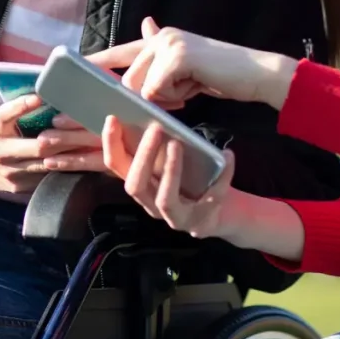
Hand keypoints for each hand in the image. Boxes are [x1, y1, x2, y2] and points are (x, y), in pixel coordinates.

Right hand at [0, 95, 103, 193]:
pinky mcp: (19, 191)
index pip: (37, 145)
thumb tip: (40, 95)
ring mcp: (15, 182)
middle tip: (95, 138)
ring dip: (70, 162)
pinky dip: (61, 171)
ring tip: (93, 149)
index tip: (81, 127)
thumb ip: (17, 107)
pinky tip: (79, 163)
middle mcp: (10, 167)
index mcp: (3, 148)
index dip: (61, 138)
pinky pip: (44, 181)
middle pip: (47, 159)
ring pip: (48, 172)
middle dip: (71, 149)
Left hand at [89, 17, 296, 109]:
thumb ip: (162, 65)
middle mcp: (161, 36)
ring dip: (165, 98)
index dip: (97, 61)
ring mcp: (168, 43)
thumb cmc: (222, 76)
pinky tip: (196, 87)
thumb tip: (144, 56)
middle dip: (149, 96)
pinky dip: (176, 98)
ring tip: (190, 88)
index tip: (74, 67)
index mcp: (160, 38)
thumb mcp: (187, 71)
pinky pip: (158, 91)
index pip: (121, 50)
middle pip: (130, 78)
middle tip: (178, 97)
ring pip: (142, 86)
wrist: (256, 73)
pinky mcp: (176, 57)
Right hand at [100, 115, 237, 239]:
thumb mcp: (175, 162)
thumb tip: (158, 115)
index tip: (113, 118)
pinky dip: (222, 175)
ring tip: (178, 144)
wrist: (223, 211)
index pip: (117, 167)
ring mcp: (175, 218)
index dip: (111, 145)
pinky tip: (228, 155)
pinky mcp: (199, 223)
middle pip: (135, 186)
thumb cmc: (194, 180)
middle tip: (155, 129)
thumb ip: (164, 146)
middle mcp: (151, 205)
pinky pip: (211, 198)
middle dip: (143, 156)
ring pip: (165, 199)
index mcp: (142, 186)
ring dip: (171, 170)